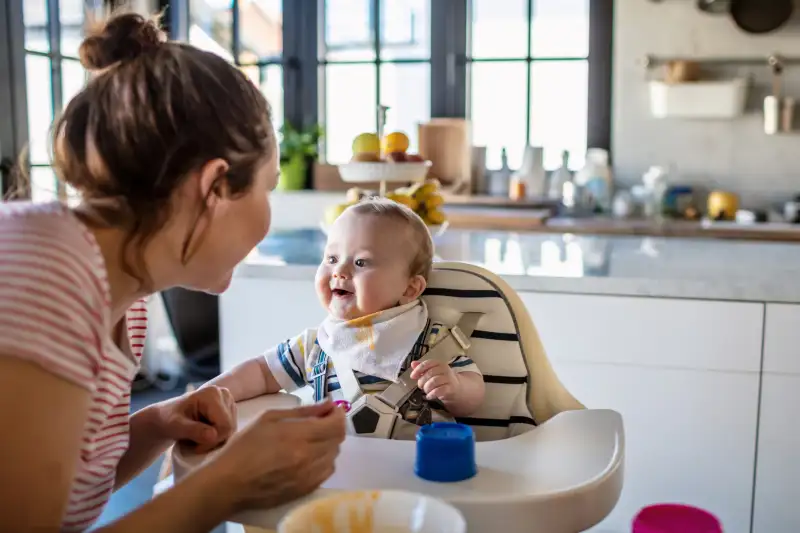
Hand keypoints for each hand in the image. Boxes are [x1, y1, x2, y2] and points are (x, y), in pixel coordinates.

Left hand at [150, 385, 236, 453]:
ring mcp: (228, 401)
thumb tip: (213, 436)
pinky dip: (218, 436)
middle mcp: (224, 394)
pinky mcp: (229, 409)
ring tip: (199, 437)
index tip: (196, 447)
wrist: (166, 417)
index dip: (213, 441)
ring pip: (231, 429)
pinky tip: (205, 433)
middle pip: (230, 427)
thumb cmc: (168, 420)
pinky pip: (230, 428)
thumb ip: (193, 430)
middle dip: (214, 440)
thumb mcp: (176, 426)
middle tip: (196, 444)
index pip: (225, 425)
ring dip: (216, 439)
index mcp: (212, 394)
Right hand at [210, 402, 346, 511]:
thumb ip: (303, 411)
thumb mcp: (269, 418)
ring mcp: (308, 476)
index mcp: (298, 436)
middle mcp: (308, 457)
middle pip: (338, 440)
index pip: (336, 424)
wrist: (229, 483)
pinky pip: (326, 472)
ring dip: (329, 444)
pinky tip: (309, 456)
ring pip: (334, 456)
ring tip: (312, 440)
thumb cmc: (244, 446)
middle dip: (333, 427)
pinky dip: (324, 461)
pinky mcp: (305, 490)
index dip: (339, 414)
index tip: (332, 410)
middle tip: (321, 422)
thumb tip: (328, 405)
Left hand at [410, 360, 460, 401]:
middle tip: (420, 386)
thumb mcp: (432, 371)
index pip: (427, 363)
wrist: (457, 388)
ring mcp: (449, 378)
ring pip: (434, 381)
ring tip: (426, 391)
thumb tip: (413, 364)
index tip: (412, 376)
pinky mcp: (450, 388)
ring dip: (427, 388)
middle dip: (422, 381)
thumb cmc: (442, 378)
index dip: (418, 369)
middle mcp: (445, 369)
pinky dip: (431, 394)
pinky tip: (429, 396)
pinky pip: (439, 390)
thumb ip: (423, 368)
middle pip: (430, 373)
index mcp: (439, 363)